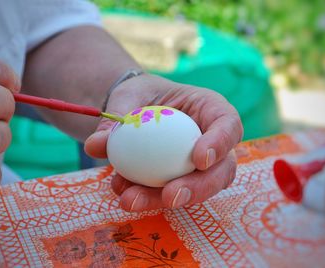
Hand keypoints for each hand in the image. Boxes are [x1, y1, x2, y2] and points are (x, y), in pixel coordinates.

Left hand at [85, 74, 242, 210]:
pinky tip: (123, 192)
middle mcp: (211, 140)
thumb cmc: (140, 95)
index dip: (220, 143)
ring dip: (162, 199)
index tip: (199, 158)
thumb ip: (115, 118)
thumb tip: (96, 145)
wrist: (134, 109)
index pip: (228, 125)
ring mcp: (198, 165)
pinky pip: (170, 194)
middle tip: (170, 196)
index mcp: (210, 109)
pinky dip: (147, 196)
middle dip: (198, 187)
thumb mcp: (127, 97)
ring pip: (195, 189)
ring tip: (130, 200)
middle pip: (220, 169)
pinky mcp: (180, 180)